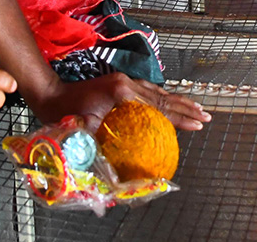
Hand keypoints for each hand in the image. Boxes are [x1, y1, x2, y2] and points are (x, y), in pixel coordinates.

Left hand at [32, 72, 211, 131]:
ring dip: (176, 101)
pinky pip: (147, 91)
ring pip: (157, 92)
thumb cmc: (66, 112)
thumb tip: (118, 175)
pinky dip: (162, 98)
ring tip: (195, 109)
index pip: (158, 106)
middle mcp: (127, 83)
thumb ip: (105, 146)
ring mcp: (124, 81)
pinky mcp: (119, 82)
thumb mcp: (86, 131)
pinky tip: (169, 104)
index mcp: (122, 93)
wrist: (50, 92)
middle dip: (186, 107)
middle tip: (205, 115)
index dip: (180, 117)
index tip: (198, 123)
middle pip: (163, 96)